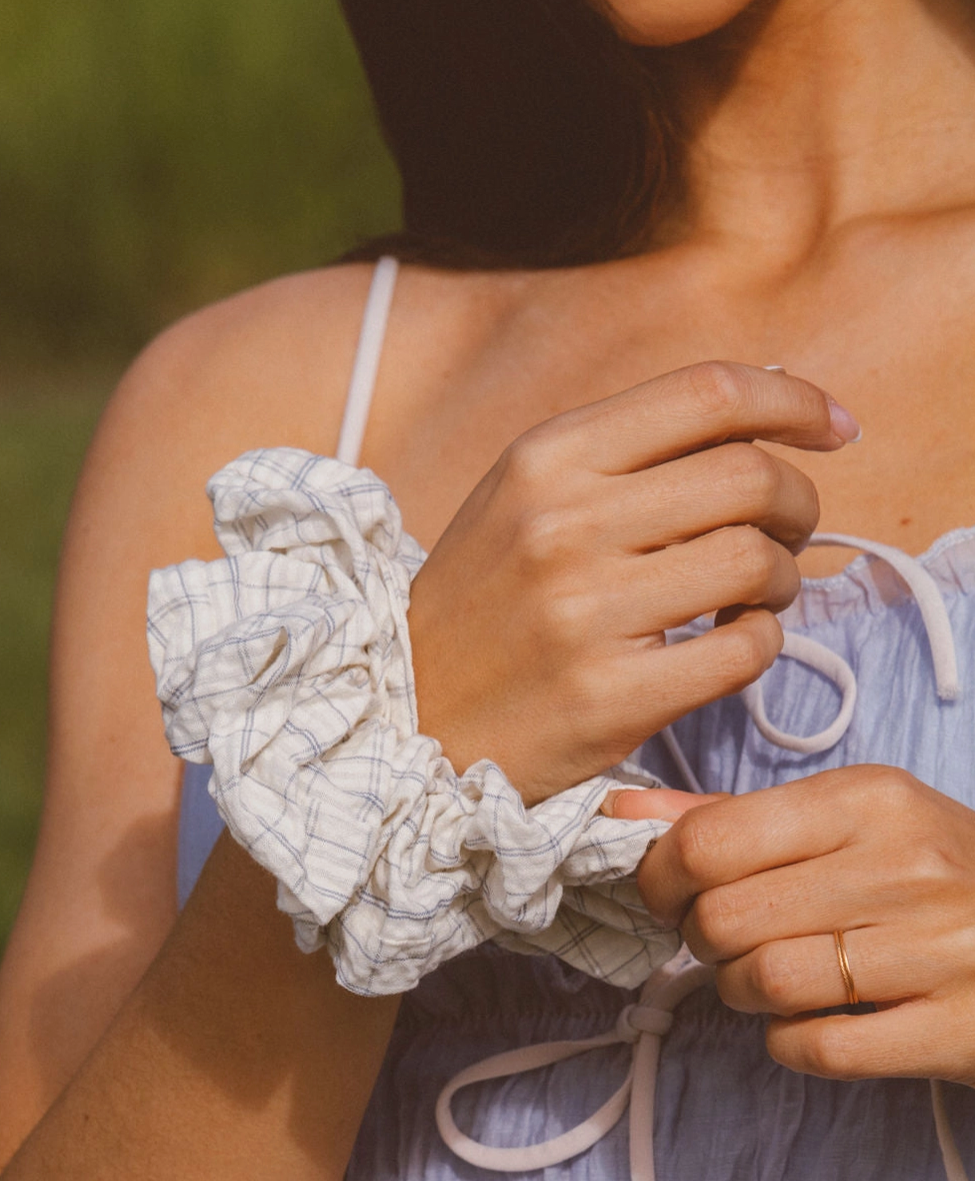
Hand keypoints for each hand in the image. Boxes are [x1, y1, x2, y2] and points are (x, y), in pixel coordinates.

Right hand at [408, 361, 859, 804]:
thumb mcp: (523, 498)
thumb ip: (626, 450)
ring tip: (758, 595)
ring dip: (783, 578)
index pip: (708, 393)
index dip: (795, 401)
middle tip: (791, 534)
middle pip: (750, 477)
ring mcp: (584, 614)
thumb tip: (766, 402)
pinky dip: (761, 643)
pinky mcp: (610, 697)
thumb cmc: (483, 606)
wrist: (409, 720)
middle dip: (800, 503)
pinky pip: (743, 651)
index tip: (837, 427)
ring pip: (755, 562)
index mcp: (545, 457)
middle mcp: (562, 524)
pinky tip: (732, 643)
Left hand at [617, 767, 974, 1084]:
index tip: (671, 894)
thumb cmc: (930, 876)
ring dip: (741, 993)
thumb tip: (623, 808)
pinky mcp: (954, 1028)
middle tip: (722, 942)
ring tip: (766, 981)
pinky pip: (819, 1049)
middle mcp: (906, 865)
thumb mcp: (849, 822)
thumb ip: (734, 818)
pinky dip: (790, 1042)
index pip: (710, 839)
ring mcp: (938, 949)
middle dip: (701, 940)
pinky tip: (808, 1023)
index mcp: (870, 800)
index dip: (662, 877)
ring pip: (765, 981)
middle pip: (726, 916)